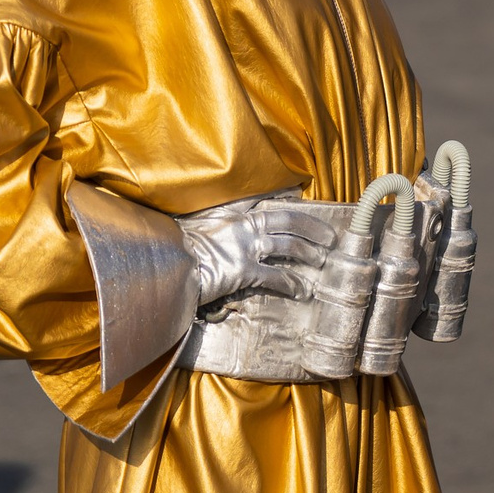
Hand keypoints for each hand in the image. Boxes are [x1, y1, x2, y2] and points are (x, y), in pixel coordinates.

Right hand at [175, 199, 332, 304]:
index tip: (302, 201)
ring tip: (321, 262)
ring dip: (309, 253)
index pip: (266, 204)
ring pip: (288, 245)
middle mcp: (242, 226)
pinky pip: (275, 276)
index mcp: (231, 216)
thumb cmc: (174, 251)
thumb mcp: (194, 231)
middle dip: (312, 228)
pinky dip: (292, 283)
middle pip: (288, 220)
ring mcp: (244, 246)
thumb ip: (213, 231)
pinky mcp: (243, 270)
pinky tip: (302, 291)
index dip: (287, 203)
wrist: (163, 267)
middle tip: (330, 237)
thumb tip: (219, 239)